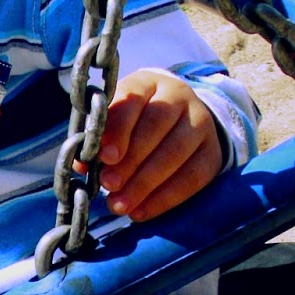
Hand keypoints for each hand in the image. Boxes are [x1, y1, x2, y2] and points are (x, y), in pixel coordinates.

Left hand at [94, 70, 221, 221]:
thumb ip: (97, 136)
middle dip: (130, 160)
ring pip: (176, 153)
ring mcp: (201, 122)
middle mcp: (179, 97)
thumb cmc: (133, 120)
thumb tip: (81, 163)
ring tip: (120, 205)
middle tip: (108, 185)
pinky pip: (193, 177)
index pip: (132, 99)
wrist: (178, 119)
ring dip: (144, 184)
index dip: (118, 129)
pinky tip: (141, 212)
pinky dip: (165, 198)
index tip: (104, 156)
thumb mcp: (114, 118)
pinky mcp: (212, 151)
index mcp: (148, 83)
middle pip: (156, 125)